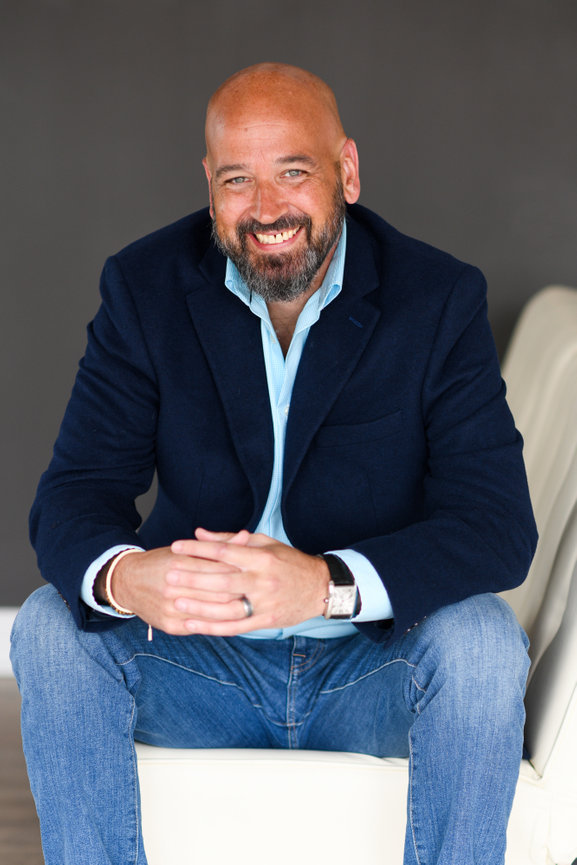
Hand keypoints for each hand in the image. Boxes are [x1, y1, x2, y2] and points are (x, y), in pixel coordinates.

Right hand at [100, 544, 243, 635]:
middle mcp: (173, 587)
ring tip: (249, 606)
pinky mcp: (169, 625)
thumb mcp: (186, 550)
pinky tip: (231, 620)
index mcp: (179, 563)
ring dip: (232, 611)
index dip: (241, 571)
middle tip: (259, 591)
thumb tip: (246, 535)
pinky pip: (199, 627)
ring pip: (211, 613)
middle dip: (241, 593)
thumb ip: (218, 546)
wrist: (128, 582)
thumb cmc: (163, 561)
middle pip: (218, 593)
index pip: (218, 569)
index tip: (257, 571)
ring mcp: (170, 608)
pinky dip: (216, 624)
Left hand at [167, 529, 330, 635]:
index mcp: (261, 557)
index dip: (198, 549)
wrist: (320, 587)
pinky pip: (235, 626)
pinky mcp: (266, 620)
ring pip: (226, 607)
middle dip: (194, 578)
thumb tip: (200, 533)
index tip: (177, 546)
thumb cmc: (289, 561)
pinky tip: (193, 624)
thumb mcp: (265, 543)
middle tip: (169, 575)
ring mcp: (264, 603)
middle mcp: (262, 580)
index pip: (224, 552)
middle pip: (222, 580)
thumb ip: (231, 539)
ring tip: (176, 601)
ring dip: (200, 605)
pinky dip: (212, 627)